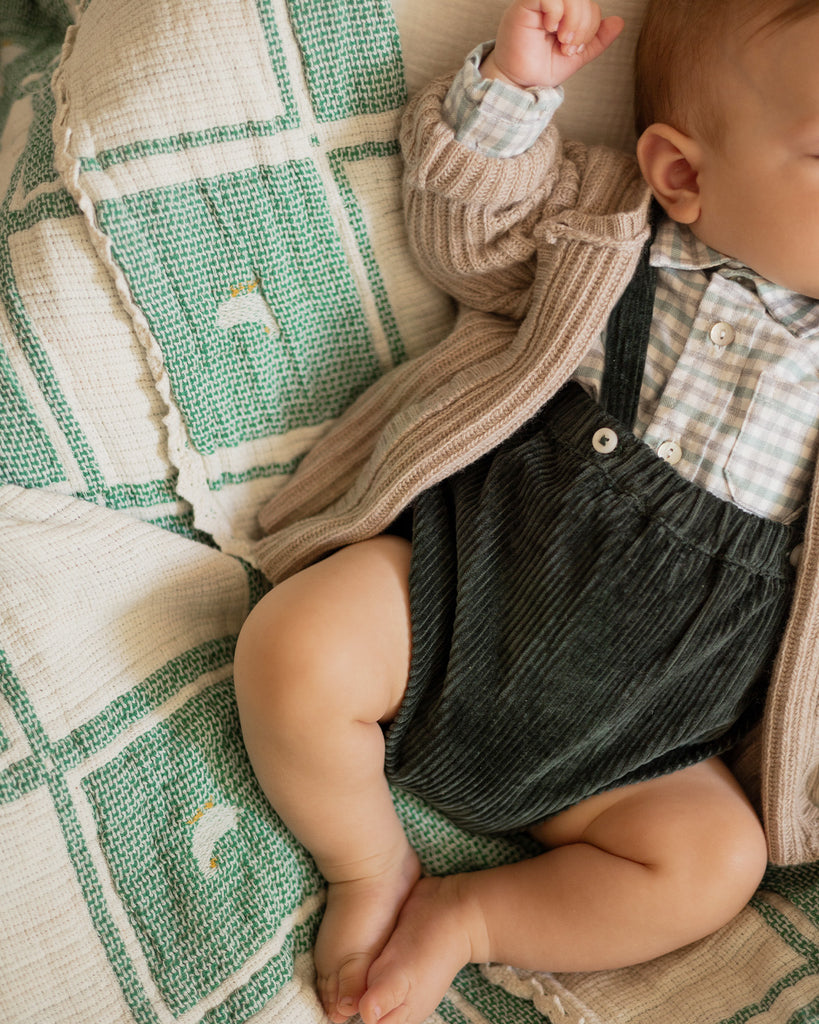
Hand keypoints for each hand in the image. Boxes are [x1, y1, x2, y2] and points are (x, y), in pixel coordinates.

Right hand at [481, 0, 623, 89]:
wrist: (519, 83)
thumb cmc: (541, 68)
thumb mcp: (576, 56)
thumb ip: (596, 40)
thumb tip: (619, 22)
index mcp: (565, 12)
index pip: (589, 4)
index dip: (590, 26)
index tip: (575, 49)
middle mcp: (552, 4)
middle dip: (583, 24)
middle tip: (569, 46)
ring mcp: (539, 2)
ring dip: (573, 18)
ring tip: (562, 39)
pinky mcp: (525, 4)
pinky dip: (556, 11)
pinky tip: (550, 27)